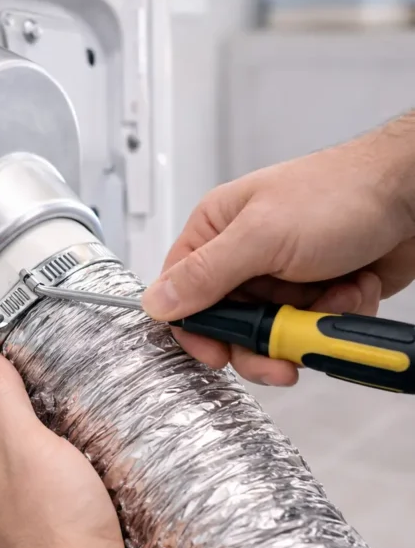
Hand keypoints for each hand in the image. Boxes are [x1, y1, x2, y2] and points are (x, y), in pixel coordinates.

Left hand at [0, 345, 167, 547]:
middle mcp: (8, 511)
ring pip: (62, 477)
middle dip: (52, 421)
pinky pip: (94, 504)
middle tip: (77, 394)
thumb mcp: (22, 446)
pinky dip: (108, 486)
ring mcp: (45, 532)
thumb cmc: (53, 539)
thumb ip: (0, 398)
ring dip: (84, 456)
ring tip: (106, 430)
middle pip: (25, 448)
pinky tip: (126, 475)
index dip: (5, 386)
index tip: (28, 363)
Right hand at [143, 127, 414, 385]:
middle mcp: (245, 256)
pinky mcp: (317, 292)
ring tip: (335, 297)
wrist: (412, 195)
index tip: (219, 355)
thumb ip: (207, 274)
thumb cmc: (341, 193)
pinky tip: (353, 287)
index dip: (197, 331)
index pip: (182, 295)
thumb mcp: (262, 236)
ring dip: (309, 324)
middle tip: (284, 355)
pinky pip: (312, 328)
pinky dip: (337, 316)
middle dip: (263, 343)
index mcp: (217, 232)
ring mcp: (282, 276)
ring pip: (275, 334)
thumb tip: (157, 304)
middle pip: (230, 326)